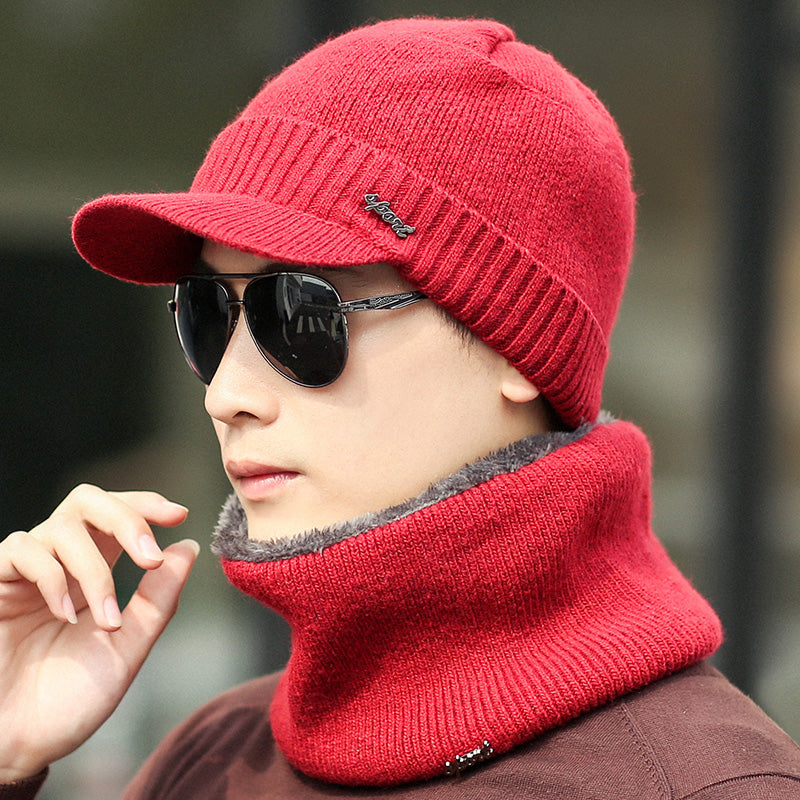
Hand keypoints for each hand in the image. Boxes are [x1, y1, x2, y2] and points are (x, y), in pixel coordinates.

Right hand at [0, 484, 198, 782]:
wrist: (18, 746)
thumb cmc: (70, 701)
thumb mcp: (129, 646)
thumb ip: (159, 598)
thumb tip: (188, 547)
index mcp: (94, 571)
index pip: (117, 514)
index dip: (145, 505)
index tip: (179, 514)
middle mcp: (59, 563)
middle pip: (88, 500)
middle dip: (126, 518)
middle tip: (150, 557)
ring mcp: (25, 573)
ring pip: (62, 527)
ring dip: (94, 570)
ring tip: (106, 620)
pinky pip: (22, 549)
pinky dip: (52, 577)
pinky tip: (64, 615)